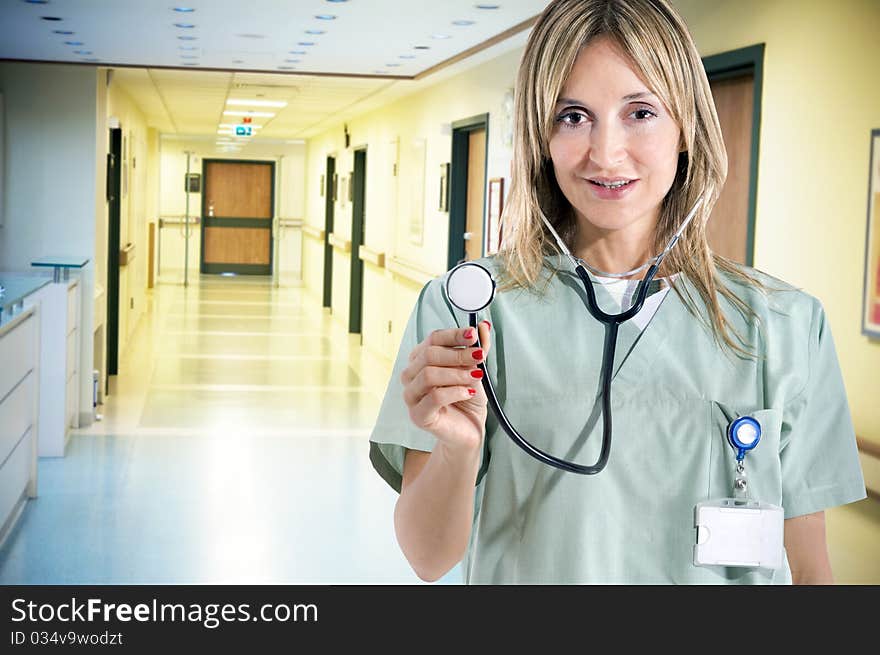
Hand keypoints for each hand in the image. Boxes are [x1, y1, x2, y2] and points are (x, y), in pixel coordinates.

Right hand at [400, 321, 491, 453]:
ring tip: (476, 377)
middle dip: (458, 354)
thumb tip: (484, 326)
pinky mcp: (418, 415)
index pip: (433, 339)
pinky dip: (455, 391)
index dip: (453, 335)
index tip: (473, 334)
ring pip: (428, 374)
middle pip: (429, 354)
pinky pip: (434, 397)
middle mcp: (411, 375)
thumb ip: (479, 349)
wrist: (468, 430)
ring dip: (457, 373)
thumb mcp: (475, 369)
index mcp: (420, 360)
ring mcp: (411, 396)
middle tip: (479, 357)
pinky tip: (468, 392)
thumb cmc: (467, 399)